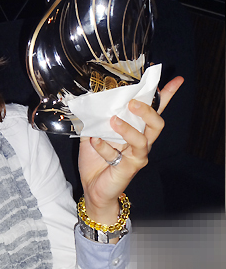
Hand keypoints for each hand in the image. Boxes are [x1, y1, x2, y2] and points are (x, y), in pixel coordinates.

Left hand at [78, 76, 183, 224]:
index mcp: (135, 132)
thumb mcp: (93, 136)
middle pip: (156, 124)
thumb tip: (92, 103)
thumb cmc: (95, 163)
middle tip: (132, 102)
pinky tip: (95, 141)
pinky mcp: (128, 169)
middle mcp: (141, 143)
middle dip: (148, 111)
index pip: (154, 112)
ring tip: (113, 120)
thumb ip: (96, 122)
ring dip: (127, 128)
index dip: (166, 97)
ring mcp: (137, 157)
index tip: (176, 80)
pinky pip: (118, 155)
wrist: (91, 188)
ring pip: (143, 140)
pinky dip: (104, 146)